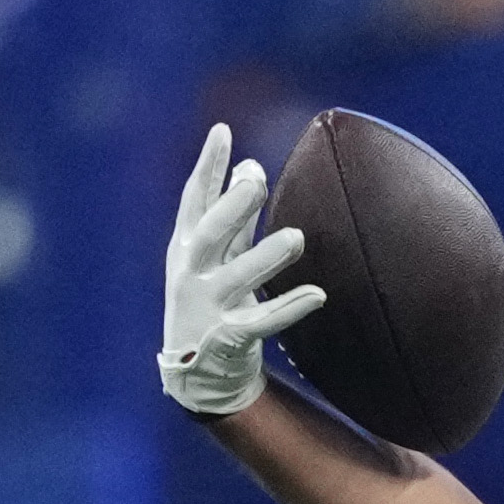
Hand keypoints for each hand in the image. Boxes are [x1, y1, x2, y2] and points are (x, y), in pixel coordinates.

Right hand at [159, 122, 325, 418]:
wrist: (196, 371)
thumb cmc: (210, 300)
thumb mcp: (215, 255)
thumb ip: (233, 217)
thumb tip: (251, 167)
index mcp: (185, 247)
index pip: (194, 201)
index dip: (207, 167)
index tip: (223, 132)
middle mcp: (191, 273)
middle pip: (209, 234)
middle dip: (232, 205)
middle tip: (258, 178)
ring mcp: (207, 307)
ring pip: (236, 278)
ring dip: (266, 257)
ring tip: (296, 237)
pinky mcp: (228, 338)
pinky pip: (262, 322)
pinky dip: (290, 308)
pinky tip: (318, 295)